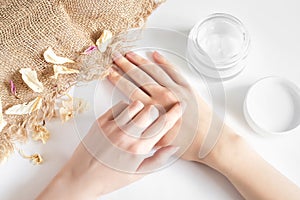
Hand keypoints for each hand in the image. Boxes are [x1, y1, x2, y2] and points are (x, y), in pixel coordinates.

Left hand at [37, 101, 181, 199]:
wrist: (81, 178)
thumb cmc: (110, 178)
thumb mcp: (138, 174)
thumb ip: (158, 160)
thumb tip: (174, 146)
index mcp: (138, 149)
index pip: (163, 125)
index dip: (174, 114)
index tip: (179, 106)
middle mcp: (126, 135)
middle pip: (151, 110)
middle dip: (157, 112)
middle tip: (156, 116)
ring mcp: (112, 127)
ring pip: (135, 104)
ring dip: (141, 109)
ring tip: (139, 118)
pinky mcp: (100, 122)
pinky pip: (118, 105)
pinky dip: (125, 108)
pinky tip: (125, 118)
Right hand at [108, 51, 214, 162]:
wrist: (213, 141)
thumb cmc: (189, 145)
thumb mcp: (161, 143)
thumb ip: (144, 132)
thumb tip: (131, 124)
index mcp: (155, 110)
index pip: (131, 90)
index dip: (118, 80)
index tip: (109, 72)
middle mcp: (164, 96)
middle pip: (140, 77)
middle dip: (125, 66)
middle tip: (115, 57)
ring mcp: (177, 89)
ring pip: (154, 71)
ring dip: (140, 61)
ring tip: (129, 53)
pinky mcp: (188, 87)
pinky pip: (173, 70)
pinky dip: (164, 62)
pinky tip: (155, 55)